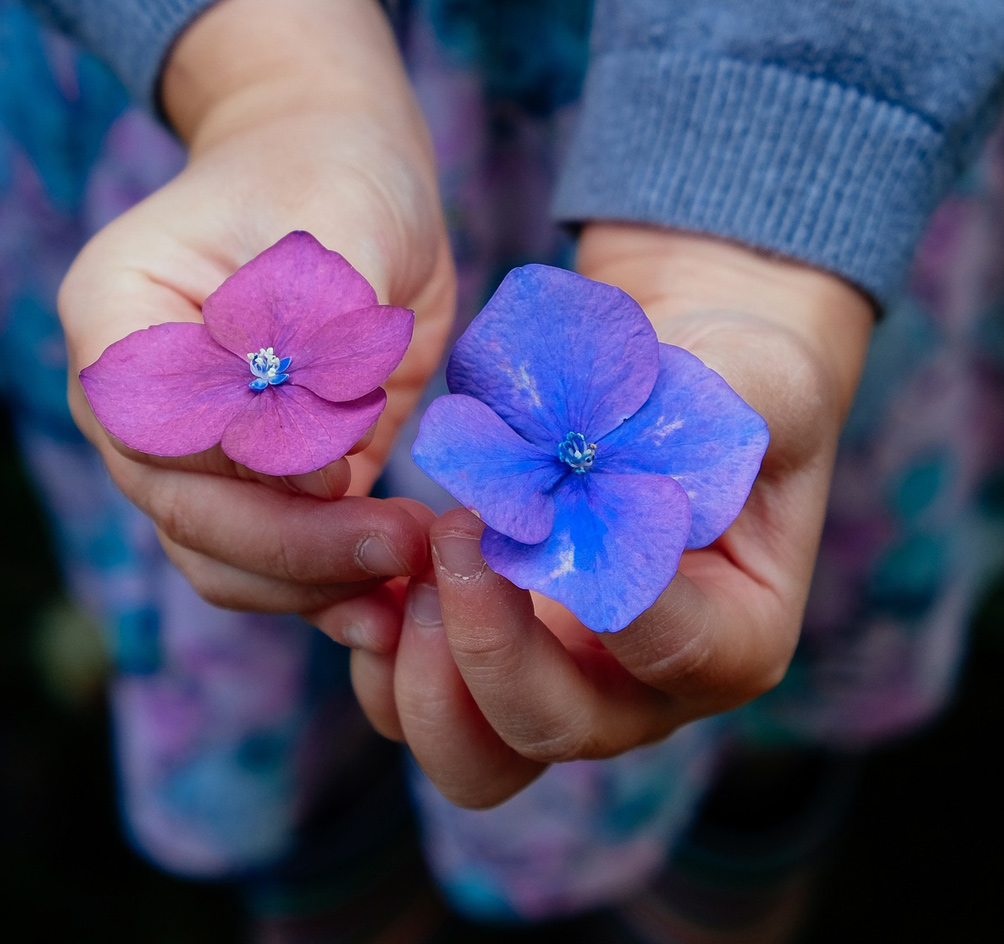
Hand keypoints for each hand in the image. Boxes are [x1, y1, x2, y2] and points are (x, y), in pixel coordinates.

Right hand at [59, 0, 455, 633]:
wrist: (352, 180)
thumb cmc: (332, 175)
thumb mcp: (338, 220)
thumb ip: (318, 326)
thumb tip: (310, 457)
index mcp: (121, 319)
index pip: (151, 430)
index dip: (242, 467)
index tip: (340, 467)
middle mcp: (142, 402)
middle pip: (186, 512)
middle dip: (295, 547)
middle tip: (401, 547)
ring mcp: (199, 451)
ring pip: (224, 557)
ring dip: (315, 583)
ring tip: (409, 571)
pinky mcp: (268, 479)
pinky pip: (280, 559)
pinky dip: (332, 584)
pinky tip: (395, 594)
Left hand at [353, 224, 872, 806]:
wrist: (665, 381)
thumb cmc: (729, 378)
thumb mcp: (753, 374)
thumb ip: (714, 410)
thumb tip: (600, 456)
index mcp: (732, 634)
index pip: (672, 649)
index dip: (599, 589)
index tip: (548, 505)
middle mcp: (641, 685)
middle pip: (549, 729)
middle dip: (486, 642)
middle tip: (456, 529)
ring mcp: (555, 680)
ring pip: (468, 755)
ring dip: (421, 667)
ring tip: (413, 555)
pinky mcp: (481, 654)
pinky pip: (408, 705)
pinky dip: (376, 647)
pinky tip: (377, 561)